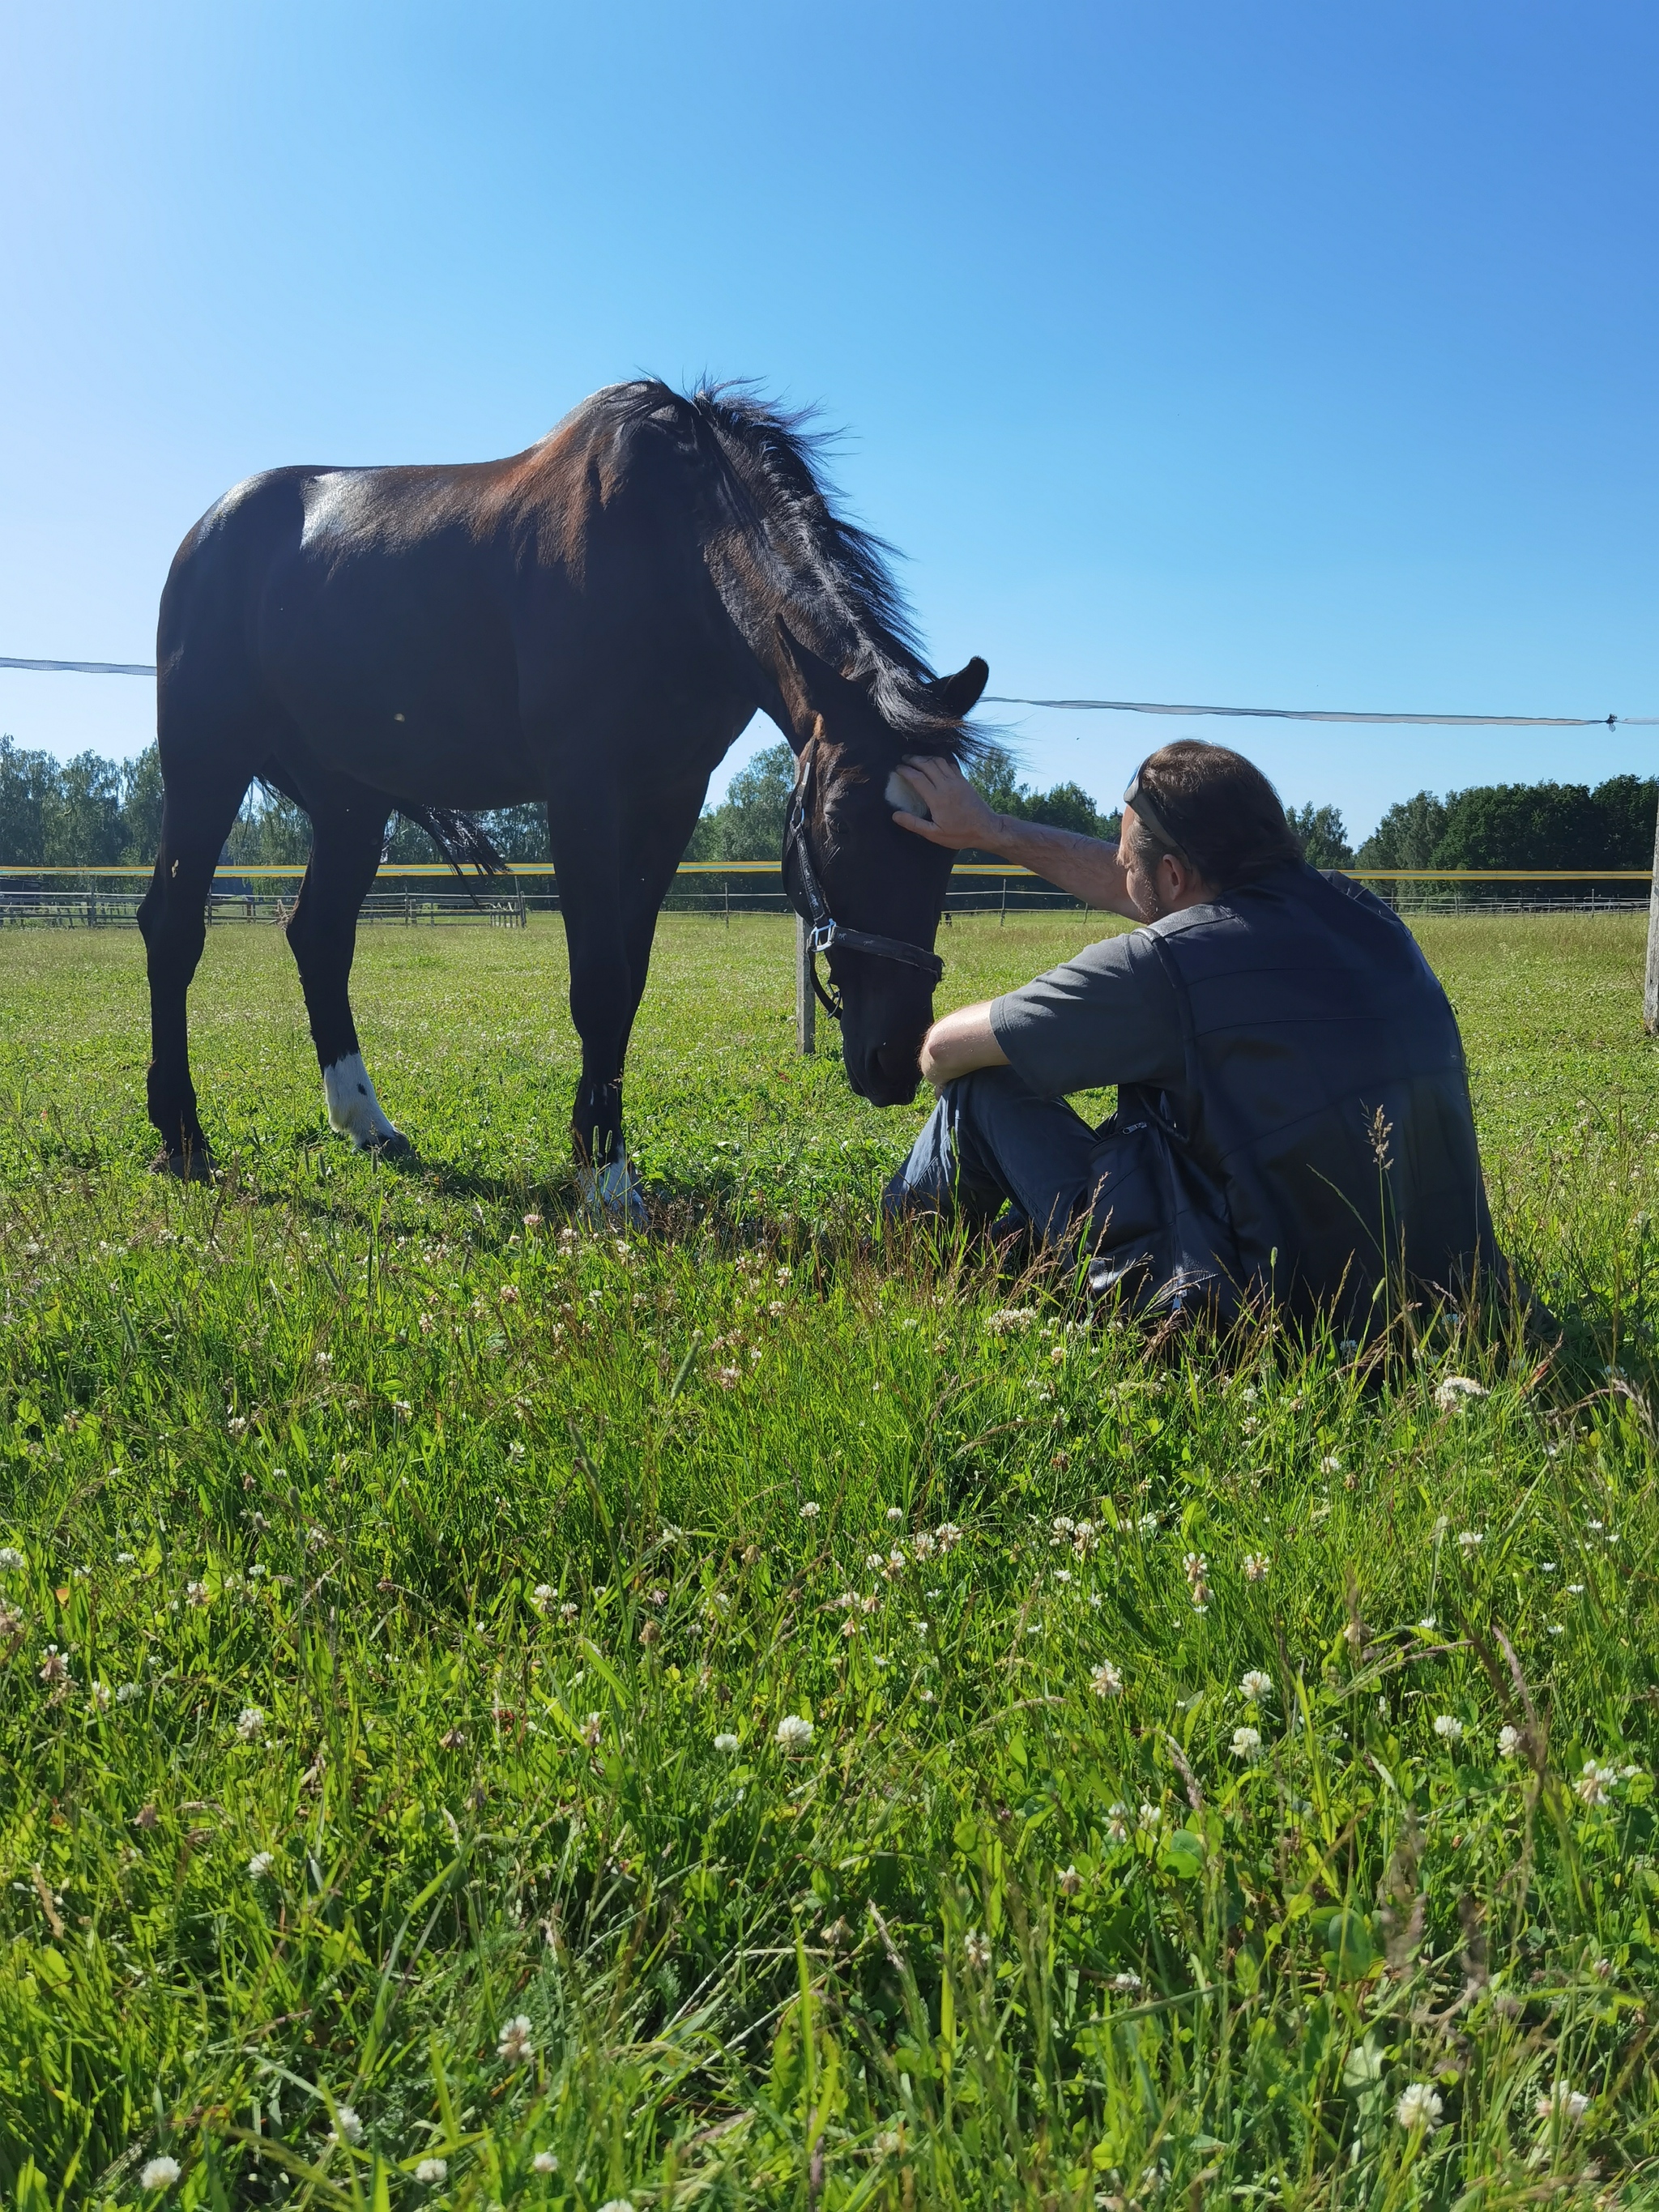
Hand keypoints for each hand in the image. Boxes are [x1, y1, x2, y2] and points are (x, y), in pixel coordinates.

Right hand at [889, 754, 1003, 850]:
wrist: (986, 828)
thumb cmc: (960, 834)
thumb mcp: (935, 834)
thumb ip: (914, 824)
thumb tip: (895, 815)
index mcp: (937, 798)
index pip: (917, 778)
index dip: (905, 770)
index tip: (896, 769)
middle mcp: (946, 786)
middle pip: (927, 764)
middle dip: (913, 759)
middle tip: (904, 759)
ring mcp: (957, 781)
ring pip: (939, 761)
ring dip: (926, 758)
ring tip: (917, 759)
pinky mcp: (964, 781)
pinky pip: (950, 764)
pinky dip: (940, 760)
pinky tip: (935, 762)